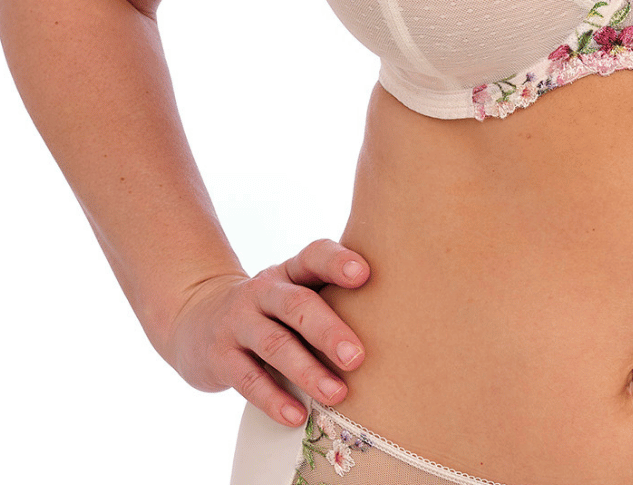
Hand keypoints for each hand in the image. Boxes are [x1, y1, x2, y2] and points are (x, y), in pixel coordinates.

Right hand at [162, 239, 370, 426]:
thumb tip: (395, 317)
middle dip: (328, 330)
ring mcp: (238, 322)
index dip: (338, 262)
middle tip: (357, 356)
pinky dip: (274, 399)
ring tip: (338, 394)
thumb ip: (331, 295)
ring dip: (307, 371)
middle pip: (297, 305)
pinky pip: (248, 379)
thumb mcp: (295, 290)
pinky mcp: (220, 356)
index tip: (365, 274)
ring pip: (274, 345)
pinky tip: (297, 416)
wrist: (198, 319)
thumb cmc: (272, 308)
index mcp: (290, 271)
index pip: (314, 255)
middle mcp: (263, 291)